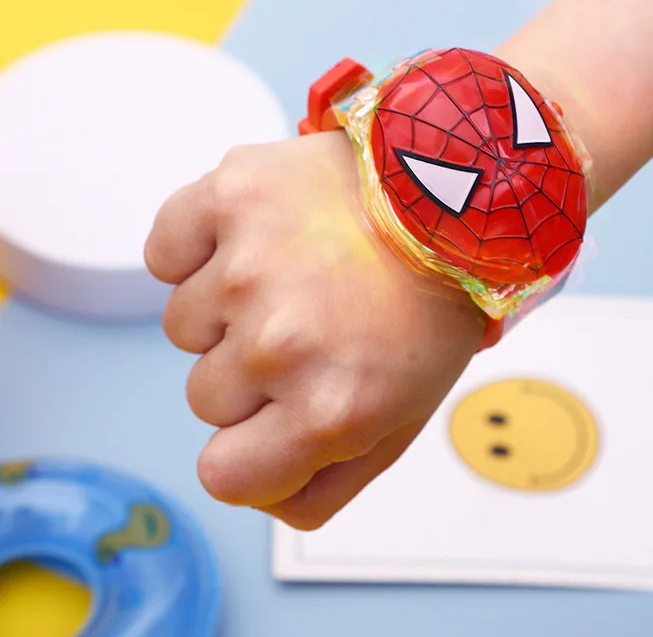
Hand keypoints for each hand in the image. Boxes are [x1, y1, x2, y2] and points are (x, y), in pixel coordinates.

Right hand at [145, 130, 484, 528]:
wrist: (448, 200)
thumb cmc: (429, 306)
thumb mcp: (403, 419)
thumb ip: (326, 483)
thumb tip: (255, 493)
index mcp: (330, 409)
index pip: (222, 476)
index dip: (250, 449)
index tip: (278, 414)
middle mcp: (281, 344)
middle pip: (205, 396)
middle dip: (251, 371)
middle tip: (312, 322)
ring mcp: (248, 267)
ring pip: (183, 325)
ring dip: (228, 308)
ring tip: (296, 273)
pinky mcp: (229, 198)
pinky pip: (164, 252)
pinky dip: (195, 251)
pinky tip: (255, 238)